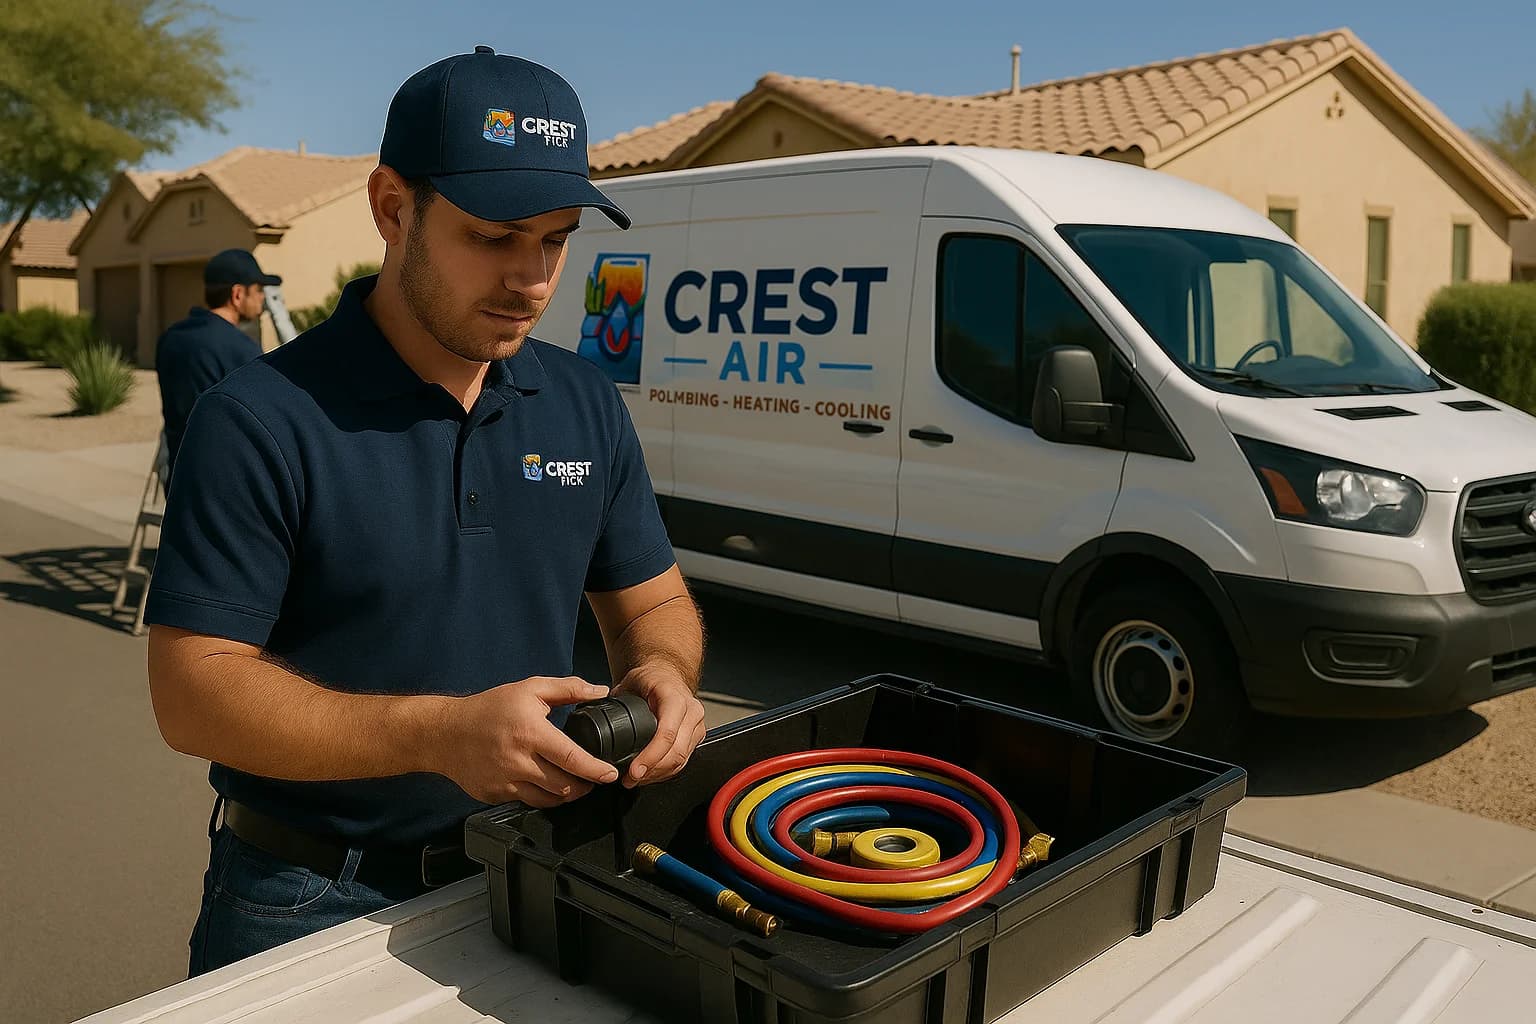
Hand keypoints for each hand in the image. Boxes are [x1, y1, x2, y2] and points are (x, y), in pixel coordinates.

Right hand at [437, 676, 618, 806]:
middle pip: (563, 785)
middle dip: (584, 785)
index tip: (609, 774)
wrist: (444, 733)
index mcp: (530, 733)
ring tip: (574, 784)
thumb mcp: (529, 689)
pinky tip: (546, 786)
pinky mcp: (495, 795)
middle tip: (594, 780)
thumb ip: (568, 689)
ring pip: (548, 800)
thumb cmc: (487, 709)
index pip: (571, 757)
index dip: (594, 769)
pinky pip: (526, 801)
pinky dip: (541, 796)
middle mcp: (518, 761)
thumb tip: (600, 691)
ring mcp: (505, 781)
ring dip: (566, 794)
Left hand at [612, 661, 705, 787]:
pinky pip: (683, 760)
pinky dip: (665, 772)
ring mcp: (697, 724)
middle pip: (676, 752)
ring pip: (681, 760)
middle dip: (652, 771)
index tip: (634, 770)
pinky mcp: (697, 736)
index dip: (650, 756)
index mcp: (674, 697)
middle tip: (630, 779)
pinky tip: (649, 774)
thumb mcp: (629, 683)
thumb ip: (615, 701)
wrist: (667, 675)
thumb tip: (597, 719)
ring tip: (635, 779)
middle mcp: (691, 711)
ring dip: (658, 775)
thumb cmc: (650, 679)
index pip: (667, 733)